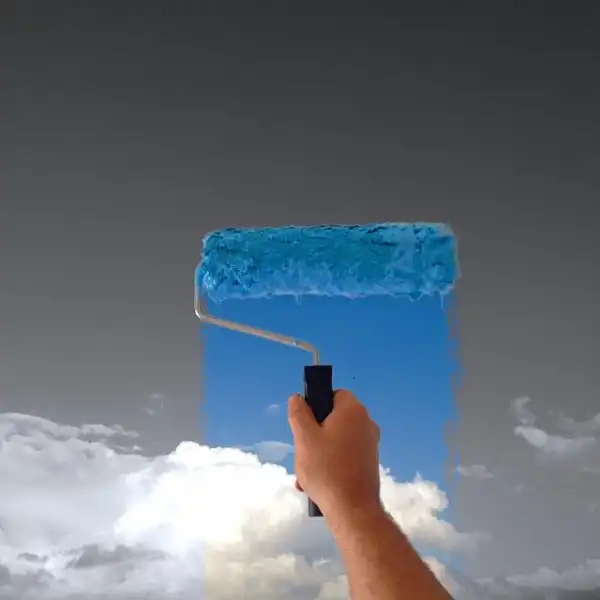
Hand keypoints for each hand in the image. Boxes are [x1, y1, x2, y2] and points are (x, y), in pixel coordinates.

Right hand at [288, 389, 381, 518]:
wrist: (353, 510)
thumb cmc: (326, 468)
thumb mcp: (304, 438)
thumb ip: (299, 413)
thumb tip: (297, 398)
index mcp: (353, 411)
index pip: (335, 394)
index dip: (317, 405)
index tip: (305, 423)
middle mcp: (366, 423)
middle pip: (334, 419)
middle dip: (315, 434)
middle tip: (303, 451)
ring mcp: (370, 444)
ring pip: (337, 440)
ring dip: (319, 453)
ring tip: (305, 475)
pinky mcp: (369, 463)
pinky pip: (345, 456)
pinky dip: (331, 465)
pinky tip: (317, 484)